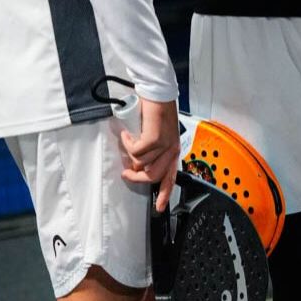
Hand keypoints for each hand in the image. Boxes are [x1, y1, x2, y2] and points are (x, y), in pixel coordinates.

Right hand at [121, 97, 180, 211]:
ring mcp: (165, 145)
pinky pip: (136, 151)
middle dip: (137, 177)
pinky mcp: (155, 139)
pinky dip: (128, 143)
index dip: (165, 194)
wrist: (159, 93)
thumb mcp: (158, 132)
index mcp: (174, 150)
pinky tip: (127, 134)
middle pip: (153, 176)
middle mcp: (172, 149)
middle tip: (126, 173)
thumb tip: (138, 162)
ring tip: (127, 143)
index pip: (171, 177)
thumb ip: (153, 148)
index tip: (160, 207)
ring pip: (142, 164)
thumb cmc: (157, 110)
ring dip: (131, 156)